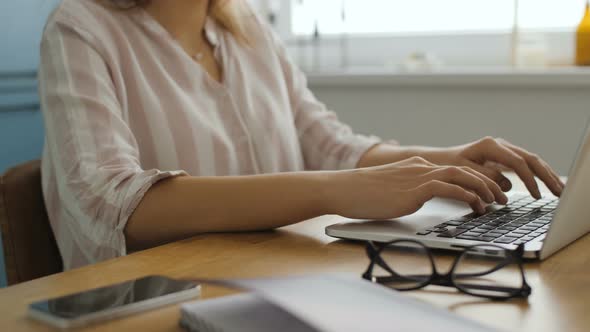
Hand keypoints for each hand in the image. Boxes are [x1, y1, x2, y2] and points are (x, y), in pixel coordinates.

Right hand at [326, 156, 504, 219]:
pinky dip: (467, 196)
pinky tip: (476, 206)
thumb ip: (408, 192)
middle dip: (487, 183)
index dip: (475, 180)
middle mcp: (421, 168)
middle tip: (502, 197)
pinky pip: (449, 189)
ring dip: (483, 189)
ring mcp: (418, 177)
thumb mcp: (390, 190)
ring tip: (495, 203)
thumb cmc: (360, 194)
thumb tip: (417, 203)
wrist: (342, 188)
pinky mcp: (414, 189)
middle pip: (464, 170)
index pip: (453, 170)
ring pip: (462, 177)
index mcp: (416, 167)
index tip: (488, 193)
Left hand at [422, 137, 563, 198]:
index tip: (536, 195)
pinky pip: (525, 165)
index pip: (517, 163)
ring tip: (559, 191)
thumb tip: (506, 187)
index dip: (529, 180)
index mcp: (490, 146)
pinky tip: (546, 185)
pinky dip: (537, 175)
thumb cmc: (447, 166)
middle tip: (559, 193)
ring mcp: (502, 150)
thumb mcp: (464, 172)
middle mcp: (499, 145)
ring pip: (531, 160)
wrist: (437, 161)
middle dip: (546, 176)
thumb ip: (485, 177)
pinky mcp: (503, 157)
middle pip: (530, 159)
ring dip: (546, 175)